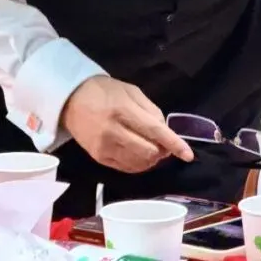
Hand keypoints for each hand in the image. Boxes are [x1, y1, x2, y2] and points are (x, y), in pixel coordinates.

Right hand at [62, 76, 193, 172]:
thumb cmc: (105, 91)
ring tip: (152, 147)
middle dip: (163, 151)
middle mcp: (113, 132)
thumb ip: (151, 111)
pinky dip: (139, 164)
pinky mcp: (98, 158)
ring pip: (139, 163)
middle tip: (164, 144)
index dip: (174, 145)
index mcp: (123, 111)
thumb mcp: (132, 92)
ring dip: (152, 159)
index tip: (188, 155)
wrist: (71, 99)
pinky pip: (126, 168)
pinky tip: (140, 154)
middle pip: (149, 152)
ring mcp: (104, 148)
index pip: (155, 132)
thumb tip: (165, 132)